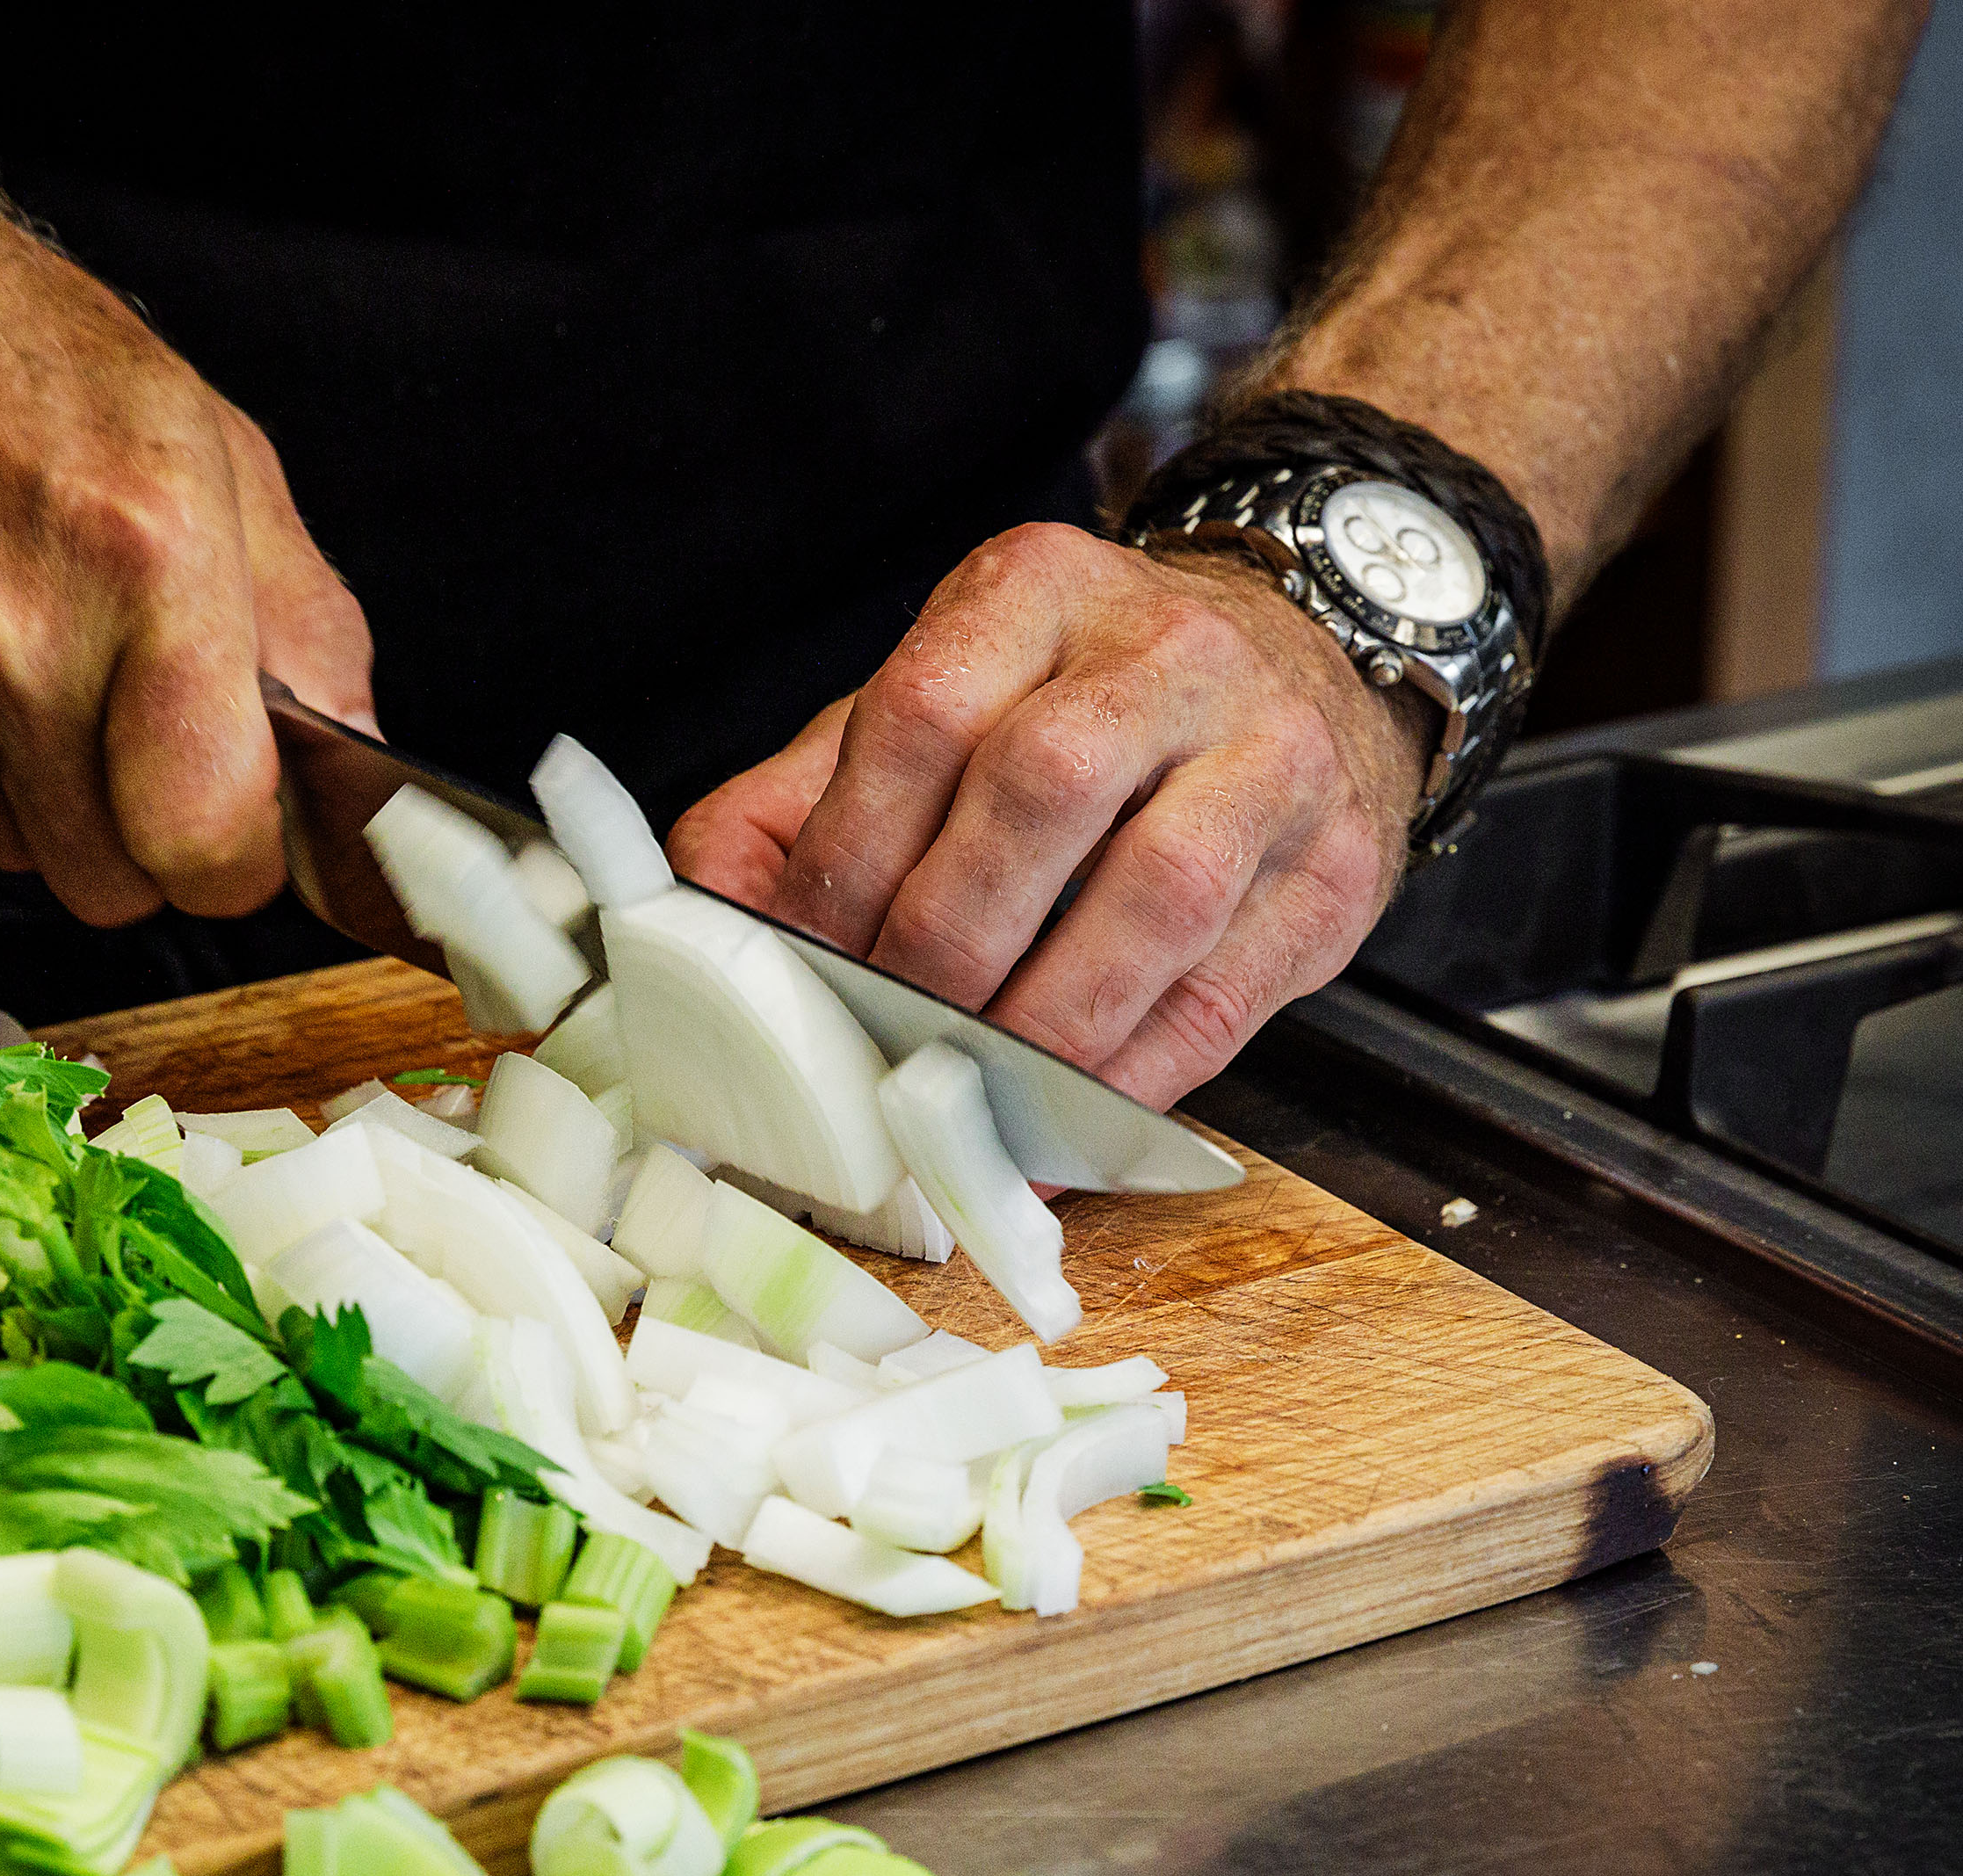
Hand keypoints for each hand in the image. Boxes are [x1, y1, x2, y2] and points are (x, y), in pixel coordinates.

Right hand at [0, 199, 373, 925]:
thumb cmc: (15, 356)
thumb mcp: (212, 445)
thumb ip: (304, 619)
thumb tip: (354, 766)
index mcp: (143, 559)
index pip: (208, 840)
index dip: (235, 858)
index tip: (233, 825)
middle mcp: (10, 643)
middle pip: (111, 883)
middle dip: (136, 828)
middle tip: (120, 718)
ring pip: (13, 859)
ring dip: (35, 795)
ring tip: (14, 654)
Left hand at [668, 523, 1427, 1109]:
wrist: (1300, 665)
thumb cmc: (1076, 707)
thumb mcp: (935, 704)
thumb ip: (803, 799)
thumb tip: (688, 914)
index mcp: (1033, 594)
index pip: (923, 714)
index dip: (847, 855)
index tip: (798, 960)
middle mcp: (1167, 653)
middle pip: (1044, 789)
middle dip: (943, 942)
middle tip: (879, 1038)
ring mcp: (1274, 755)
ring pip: (1156, 896)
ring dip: (1044, 1024)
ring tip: (968, 1098)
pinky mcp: (1337, 869)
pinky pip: (1227, 995)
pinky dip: (1130, 1081)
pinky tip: (1058, 1130)